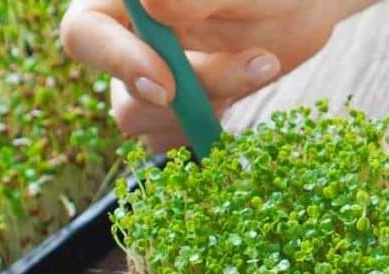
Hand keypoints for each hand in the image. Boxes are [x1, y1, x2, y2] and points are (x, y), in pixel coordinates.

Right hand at [62, 0, 375, 150]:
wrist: (303, 5)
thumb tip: (151, 6)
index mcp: (125, 2)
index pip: (85, 35)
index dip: (118, 63)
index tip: (167, 85)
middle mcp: (129, 41)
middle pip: (126, 96)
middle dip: (191, 94)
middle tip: (257, 64)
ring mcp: (154, 80)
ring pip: (152, 126)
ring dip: (210, 109)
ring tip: (265, 63)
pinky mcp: (182, 112)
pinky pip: (178, 144)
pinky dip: (214, 131)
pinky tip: (247, 91)